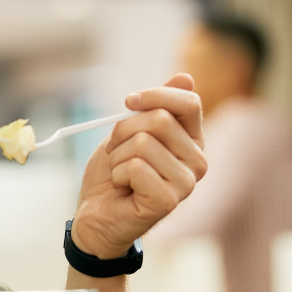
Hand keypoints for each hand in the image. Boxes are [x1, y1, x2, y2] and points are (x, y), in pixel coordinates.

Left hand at [72, 73, 206, 258]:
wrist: (95, 215)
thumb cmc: (112, 175)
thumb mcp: (128, 133)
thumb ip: (155, 108)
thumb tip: (186, 76)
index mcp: (191, 141)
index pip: (188, 102)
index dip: (154, 95)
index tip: (129, 101)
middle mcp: (197, 161)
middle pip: (158, 119)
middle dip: (123, 131)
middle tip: (116, 152)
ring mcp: (186, 183)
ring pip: (142, 142)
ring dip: (117, 156)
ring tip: (120, 174)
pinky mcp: (168, 201)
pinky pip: (135, 167)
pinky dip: (117, 174)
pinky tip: (122, 189)